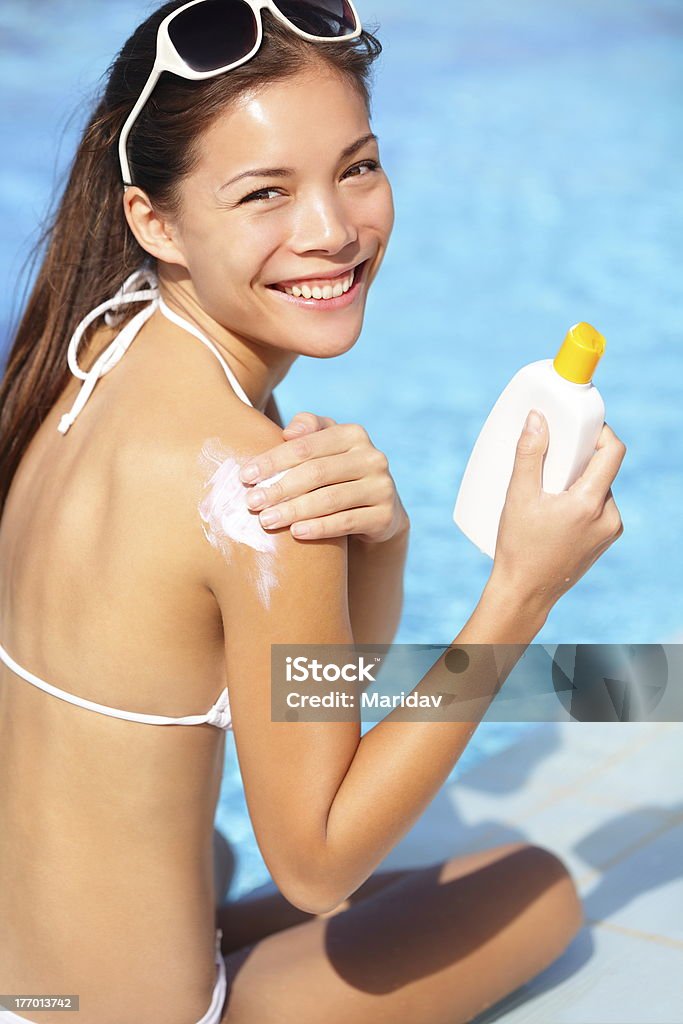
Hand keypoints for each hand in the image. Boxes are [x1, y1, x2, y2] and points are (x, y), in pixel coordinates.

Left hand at [239, 411, 409, 542]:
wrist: (377, 512)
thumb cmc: (336, 475)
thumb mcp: (324, 448)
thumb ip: (306, 430)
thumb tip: (289, 432)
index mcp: (353, 434)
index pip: (305, 446)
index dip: (272, 461)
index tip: (245, 477)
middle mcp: (372, 457)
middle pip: (316, 472)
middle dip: (280, 488)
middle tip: (252, 503)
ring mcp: (382, 487)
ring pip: (330, 499)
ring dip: (294, 510)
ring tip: (267, 520)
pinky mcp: (385, 516)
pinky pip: (347, 522)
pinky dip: (320, 527)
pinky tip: (296, 532)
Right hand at [491, 411, 626, 614]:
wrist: (525, 593)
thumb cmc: (519, 548)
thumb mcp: (518, 497)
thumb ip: (528, 454)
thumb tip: (537, 419)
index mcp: (590, 503)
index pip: (613, 451)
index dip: (600, 432)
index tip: (578, 428)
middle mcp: (609, 517)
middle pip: (603, 469)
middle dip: (579, 459)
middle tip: (551, 461)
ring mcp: (610, 531)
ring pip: (600, 489)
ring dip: (579, 482)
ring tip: (548, 491)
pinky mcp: (604, 541)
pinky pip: (598, 508)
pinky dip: (581, 501)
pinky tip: (555, 511)